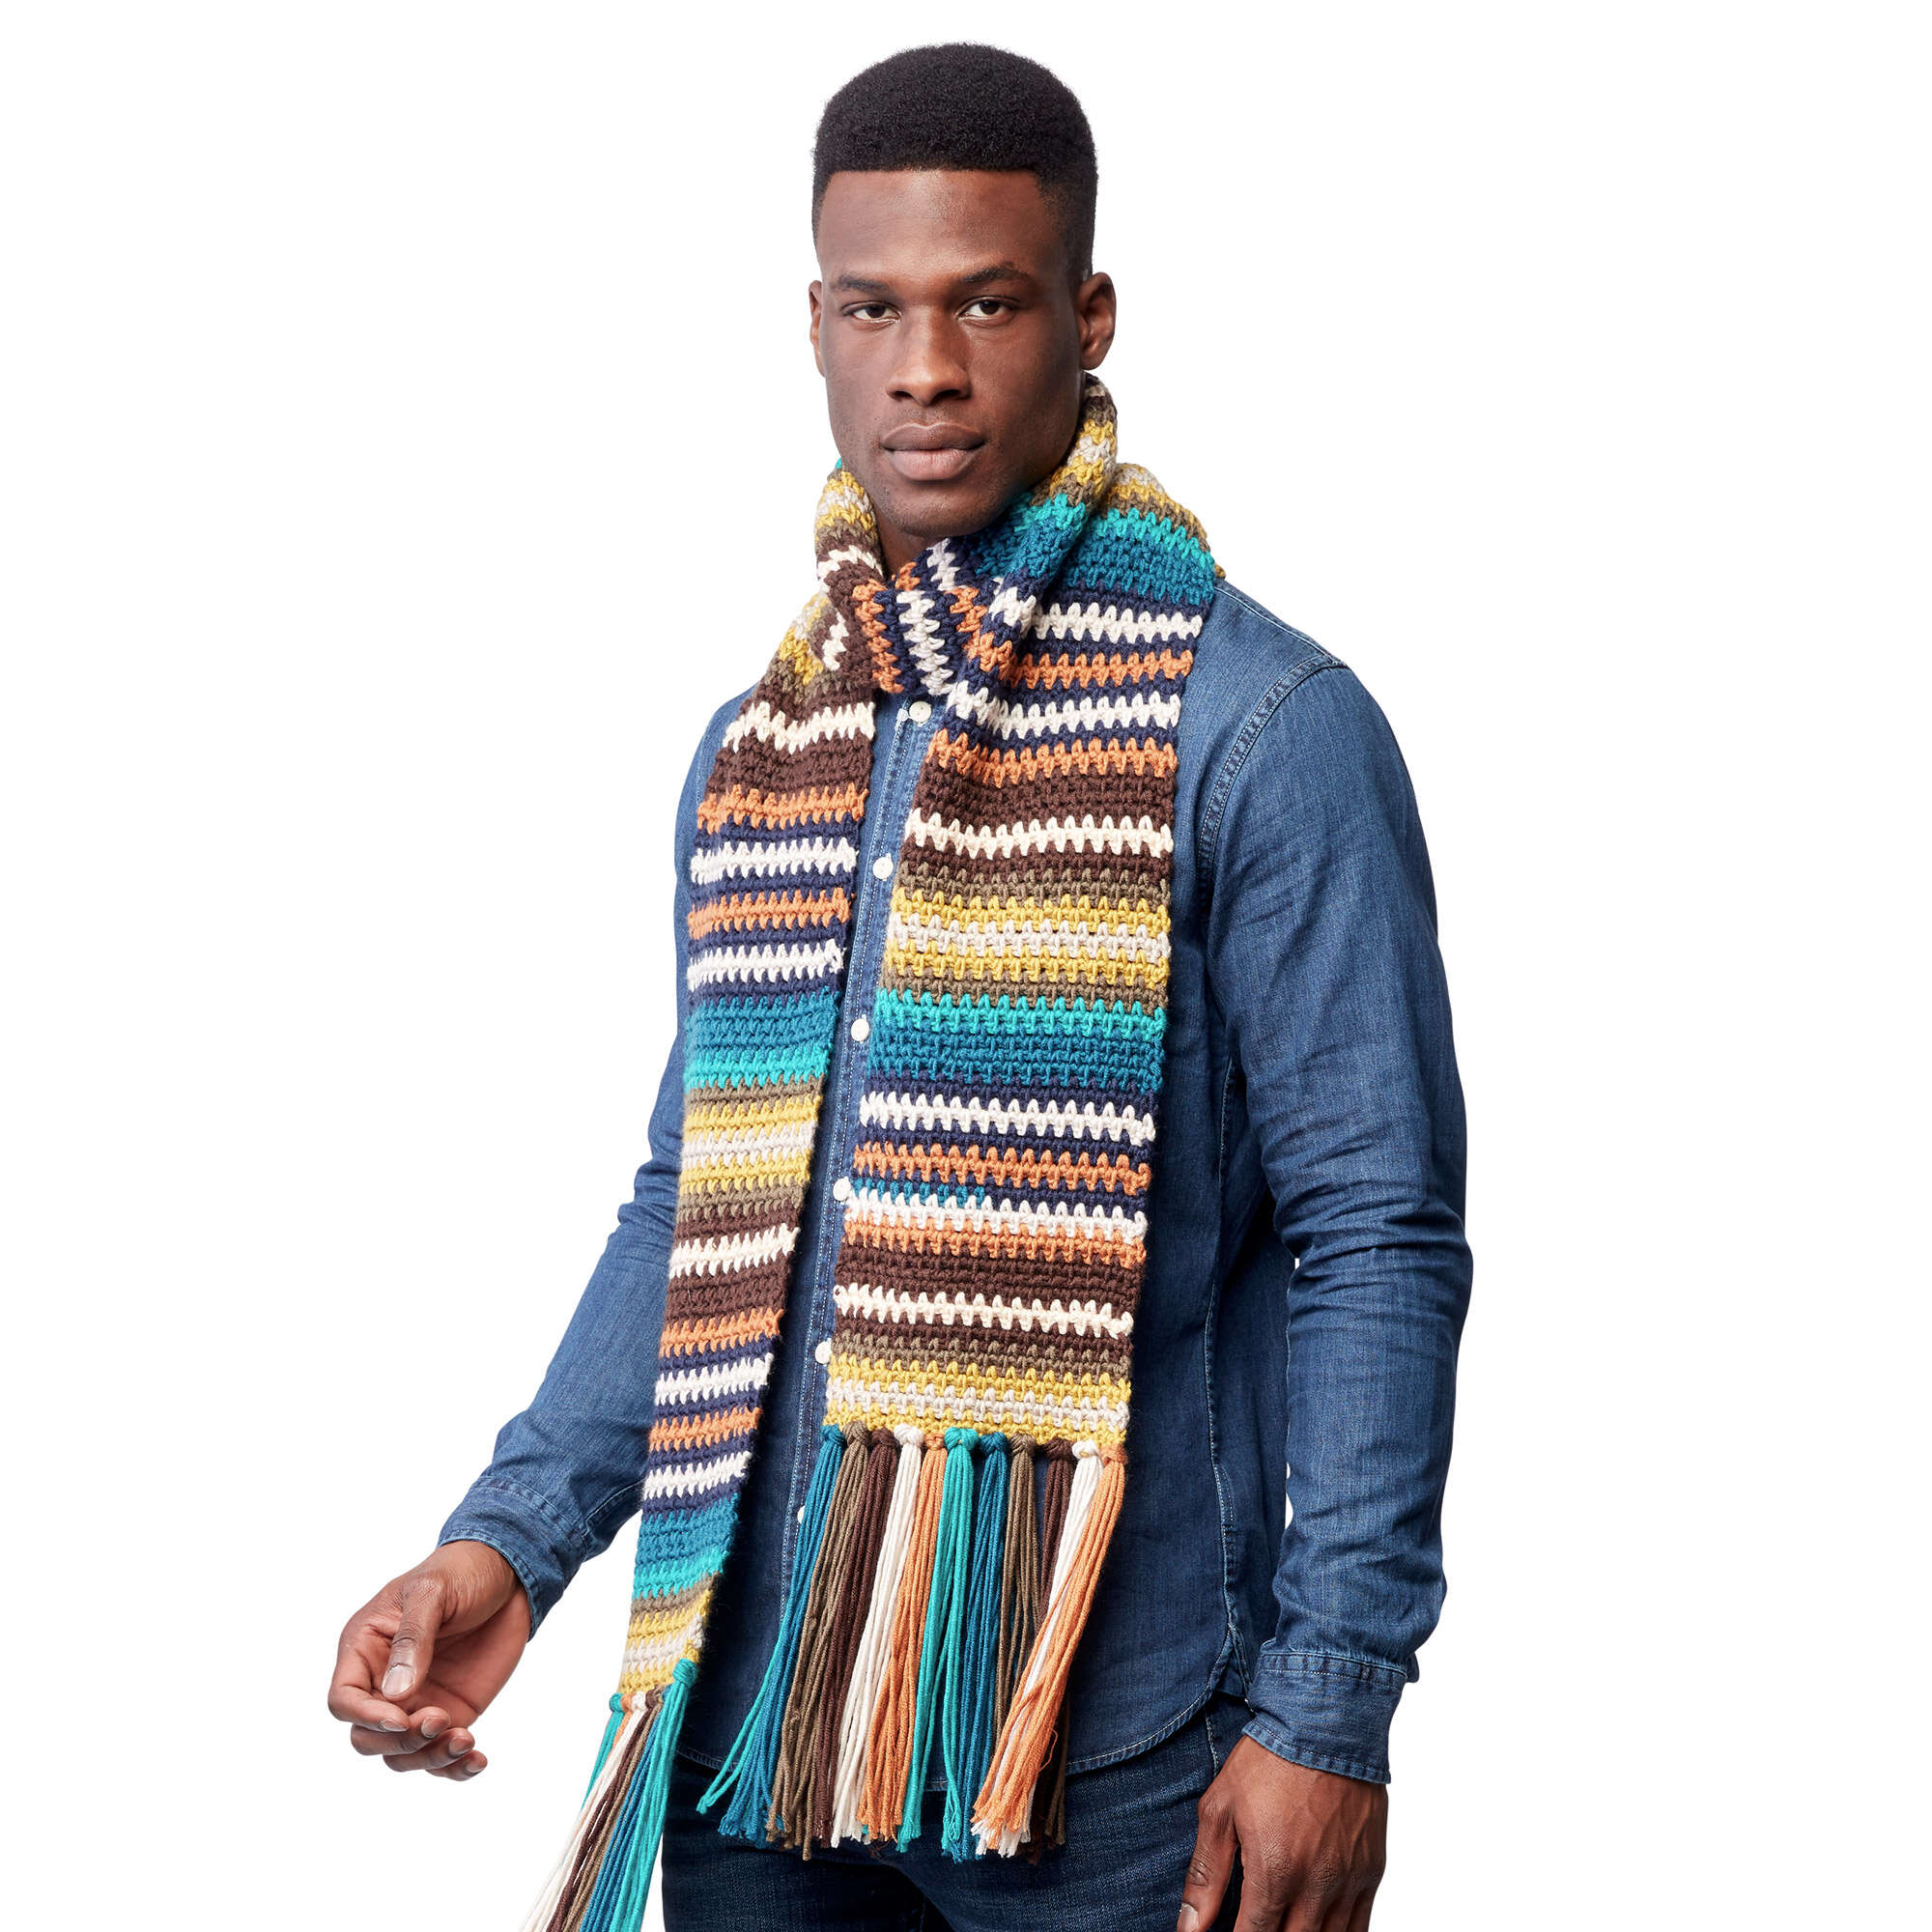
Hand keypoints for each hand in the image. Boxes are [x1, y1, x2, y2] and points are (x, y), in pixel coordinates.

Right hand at [328, 1540, 528, 1780]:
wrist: (509, 1574)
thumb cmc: (461, 1572)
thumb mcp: (433, 1593)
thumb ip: (413, 1639)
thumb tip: (394, 1694)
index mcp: (365, 1648)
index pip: (344, 1699)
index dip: (365, 1716)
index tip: (402, 1717)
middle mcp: (383, 1683)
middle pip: (368, 1737)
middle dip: (400, 1741)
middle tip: (440, 1719)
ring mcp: (416, 1702)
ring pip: (401, 1754)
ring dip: (429, 1757)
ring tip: (466, 1739)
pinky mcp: (449, 1713)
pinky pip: (439, 1754)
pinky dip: (454, 1767)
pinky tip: (477, 1760)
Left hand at [1178, 1737, 1386, 1931]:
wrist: (1324, 1725)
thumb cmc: (1268, 1762)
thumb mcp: (1220, 1810)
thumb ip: (1206, 1874)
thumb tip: (1189, 1926)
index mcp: (1273, 1873)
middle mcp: (1314, 1886)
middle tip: (1255, 1923)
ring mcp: (1347, 1881)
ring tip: (1282, 1923)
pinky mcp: (1371, 1871)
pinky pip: (1360, 1927)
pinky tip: (1318, 1929)